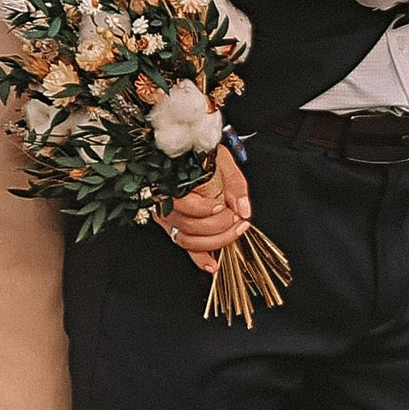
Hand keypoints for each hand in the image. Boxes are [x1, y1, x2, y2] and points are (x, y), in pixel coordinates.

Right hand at [162, 153, 252, 276]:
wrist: (182, 145)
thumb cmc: (199, 150)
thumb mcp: (221, 158)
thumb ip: (234, 183)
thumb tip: (243, 209)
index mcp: (173, 183)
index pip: (188, 207)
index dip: (209, 212)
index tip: (226, 208)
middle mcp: (165, 202)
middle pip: (191, 227)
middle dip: (219, 228)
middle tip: (239, 221)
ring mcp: (166, 216)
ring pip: (187, 240)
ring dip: (214, 242)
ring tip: (234, 232)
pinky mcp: (171, 225)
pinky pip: (183, 245)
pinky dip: (199, 258)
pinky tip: (212, 264)